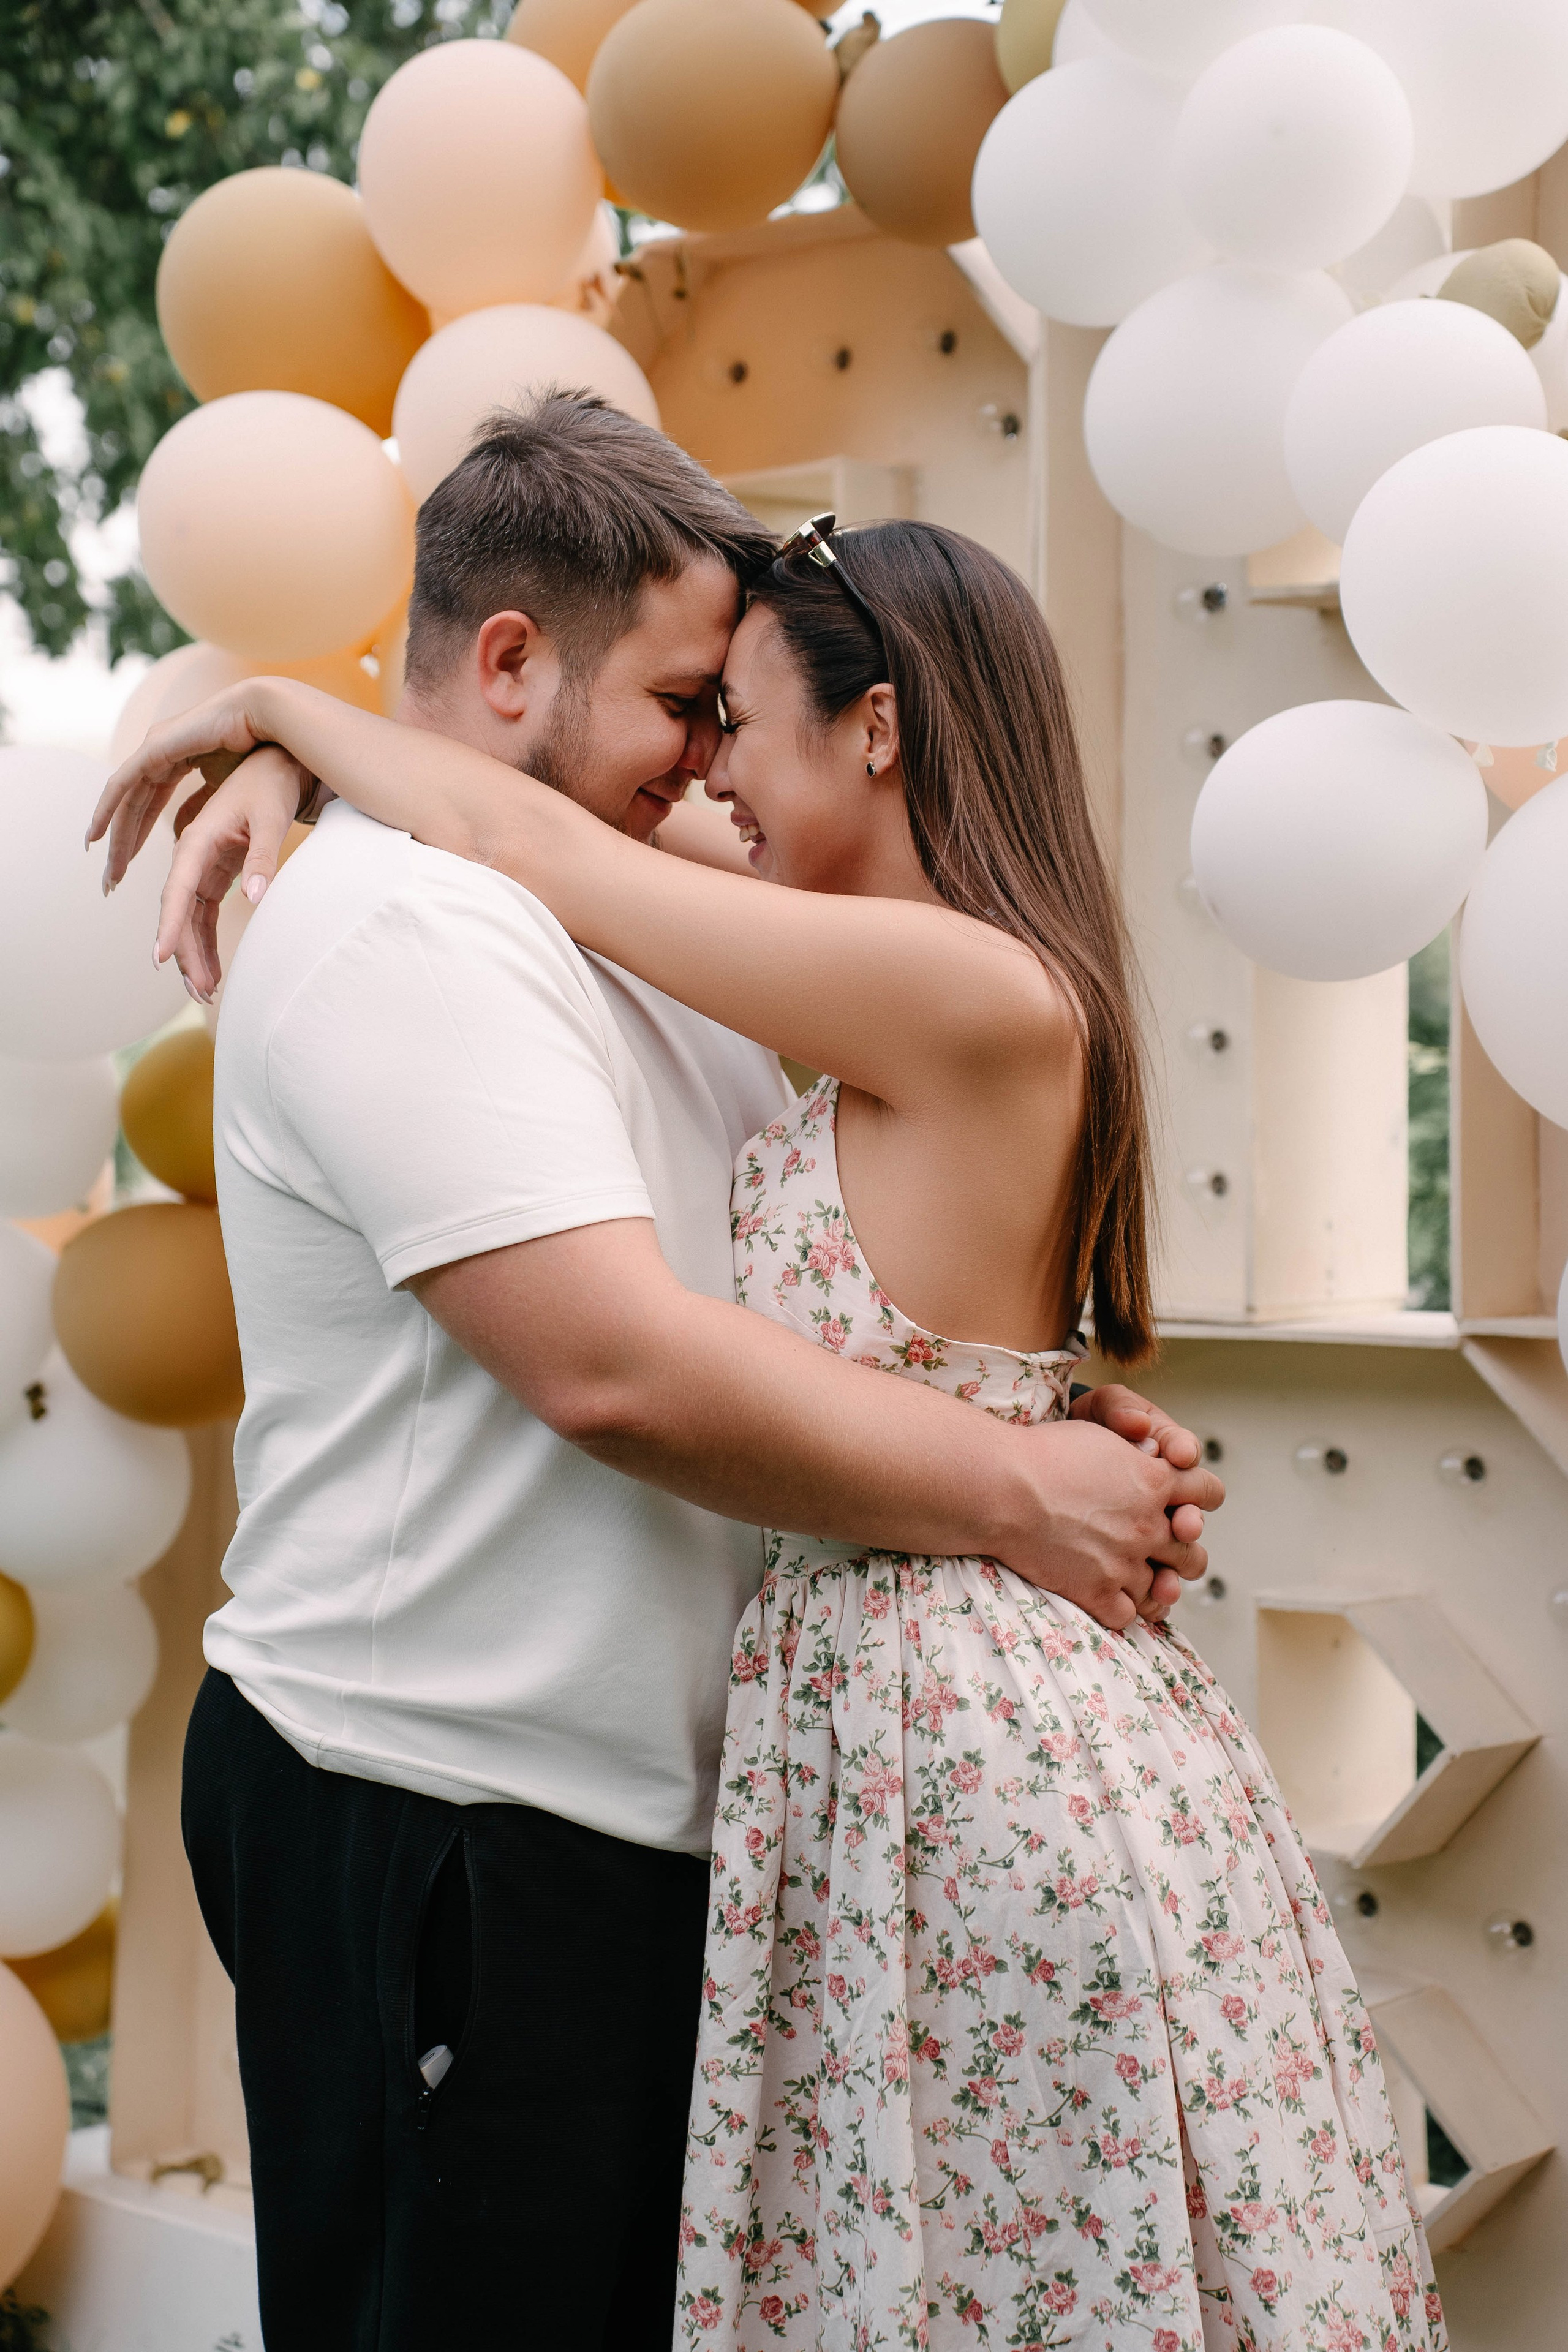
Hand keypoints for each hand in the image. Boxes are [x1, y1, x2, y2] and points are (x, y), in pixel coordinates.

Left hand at [85, 680, 284, 893]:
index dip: (137, 835)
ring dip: (114, 838)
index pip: (148, 805)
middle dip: (122, 847)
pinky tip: (95, 836)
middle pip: (132, 808)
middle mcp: (157, 755)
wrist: (264, 720)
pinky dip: (106, 810)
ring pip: (123, 801)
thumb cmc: (256, 750)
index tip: (127, 865)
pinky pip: (122, 785)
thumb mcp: (226, 789)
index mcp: (174, 761)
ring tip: (109, 872)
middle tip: (112, 882)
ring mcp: (153, 749)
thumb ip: (207, 804)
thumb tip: (198, 829)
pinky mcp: (154, 748)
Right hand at [153, 746, 313, 1001]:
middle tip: (200, 994)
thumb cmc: (272, 788)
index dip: (168, 925)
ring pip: (190, 918)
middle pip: (179, 911)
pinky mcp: (215, 873)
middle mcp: (192, 854)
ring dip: (195, 955)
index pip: (177, 889)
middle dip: (184, 954)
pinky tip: (213, 972)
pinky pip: (204, 914)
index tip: (159, 958)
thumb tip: (254, 899)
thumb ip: (263, 858)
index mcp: (197, 839)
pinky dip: (206, 941)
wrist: (277, 767)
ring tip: (206, 994)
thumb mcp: (271, 819)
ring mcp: (202, 866)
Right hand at [1002, 1417, 1222, 1633]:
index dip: (1203, 1497)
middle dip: (1184, 1553)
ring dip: (1155, 1587)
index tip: (1190, 1503)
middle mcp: (1149, 1525)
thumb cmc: (1043, 1454)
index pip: (1210, 1492)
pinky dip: (1122, 1609)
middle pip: (1194, 1553)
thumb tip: (1156, 1461)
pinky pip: (1129, 1616)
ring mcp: (1124, 1563)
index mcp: (1156, 1482)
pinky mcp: (1097, 1592)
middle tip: (1167, 1552)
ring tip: (1141, 1581)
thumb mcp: (1102, 1437)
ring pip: (1164, 1590)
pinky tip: (1109, 1596)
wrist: (1001, 1488)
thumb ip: (1139, 1455)